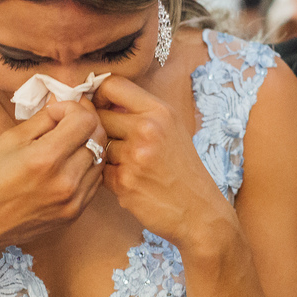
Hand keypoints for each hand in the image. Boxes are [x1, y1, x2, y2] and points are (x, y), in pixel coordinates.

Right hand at [0, 99, 107, 255]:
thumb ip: (43, 119)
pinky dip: (86, 167)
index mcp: (46, 158)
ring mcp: (74, 200)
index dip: (73, 108)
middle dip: (85, 123)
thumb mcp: (9, 140)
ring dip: (88, 145)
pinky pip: (94, 181)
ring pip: (100, 159)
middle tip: (66, 122)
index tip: (57, 112)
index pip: (85, 121)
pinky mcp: (75, 213)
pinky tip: (68, 165)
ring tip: (67, 144)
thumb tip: (62, 105)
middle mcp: (67, 181)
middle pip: (98, 137)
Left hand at [93, 76, 233, 247]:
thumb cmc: (184, 170)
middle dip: (100, 128)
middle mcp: (147, 129)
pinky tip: (129, 181)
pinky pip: (99, 170)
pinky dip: (109, 176)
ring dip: (104, 154)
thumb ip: (141, 112)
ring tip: (127, 164)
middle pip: (98, 115)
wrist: (199, 212)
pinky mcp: (124, 182)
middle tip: (113, 140)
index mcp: (160, 111)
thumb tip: (101, 98)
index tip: (99, 106)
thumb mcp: (172, 129)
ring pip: (97, 144)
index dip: (98, 94)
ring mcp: (134, 156)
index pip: (111, 85)